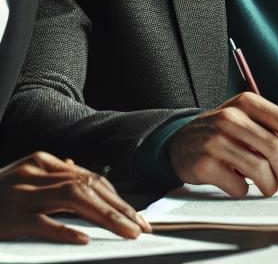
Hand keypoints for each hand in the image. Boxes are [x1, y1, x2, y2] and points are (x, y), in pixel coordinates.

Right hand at [0, 151, 149, 242]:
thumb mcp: (22, 179)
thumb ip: (51, 176)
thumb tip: (79, 170)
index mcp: (40, 163)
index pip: (88, 178)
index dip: (116, 197)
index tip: (136, 214)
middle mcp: (34, 174)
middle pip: (87, 186)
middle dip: (118, 207)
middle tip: (140, 226)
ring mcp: (21, 195)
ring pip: (74, 199)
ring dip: (105, 216)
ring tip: (125, 231)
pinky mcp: (9, 219)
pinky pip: (42, 223)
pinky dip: (65, 230)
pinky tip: (84, 238)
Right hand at [168, 92, 277, 197]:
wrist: (180, 141)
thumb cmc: (222, 132)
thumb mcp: (248, 121)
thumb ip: (277, 131)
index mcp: (248, 102)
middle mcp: (232, 117)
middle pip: (276, 147)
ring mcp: (216, 140)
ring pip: (259, 168)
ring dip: (270, 185)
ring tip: (270, 187)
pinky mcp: (204, 164)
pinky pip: (237, 185)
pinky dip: (245, 190)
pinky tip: (241, 185)